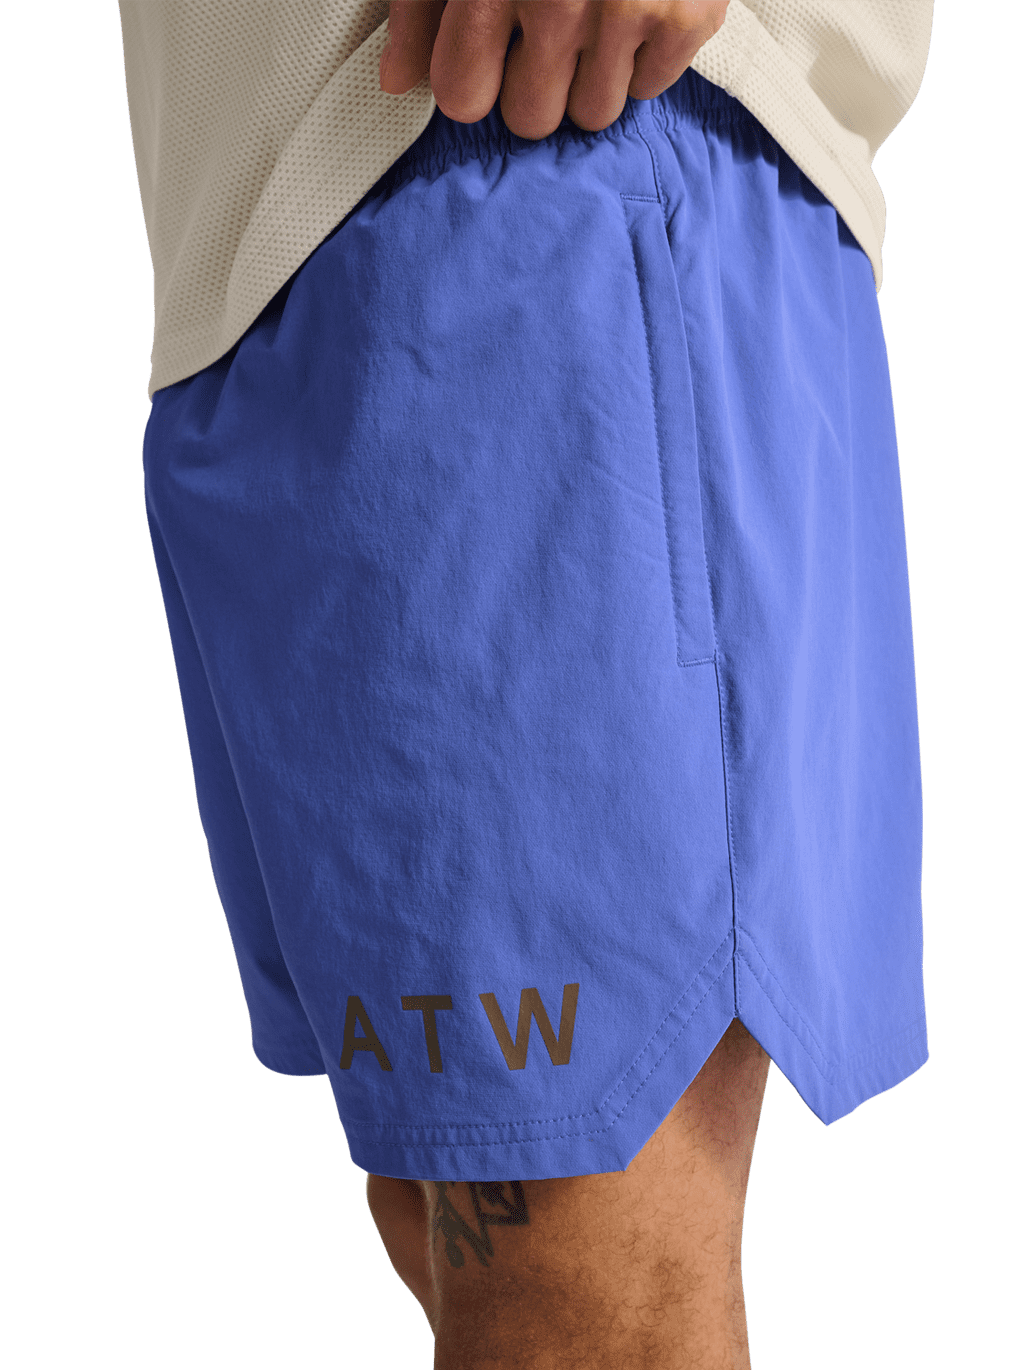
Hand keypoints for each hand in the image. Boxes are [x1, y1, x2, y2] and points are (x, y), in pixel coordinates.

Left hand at [380, 1, 728, 139]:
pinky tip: (636, 9)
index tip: (486, 55)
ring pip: (593, 112)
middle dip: (534, 84)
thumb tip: (396, 79)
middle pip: (530, 117)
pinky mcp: (687, 15)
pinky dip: (642, 57)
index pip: (464, 96)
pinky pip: (649, 87)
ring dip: (589, 78)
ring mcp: (629, 7)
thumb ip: (420, 5)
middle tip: (546, 35)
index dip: (472, 81)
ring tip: (593, 20)